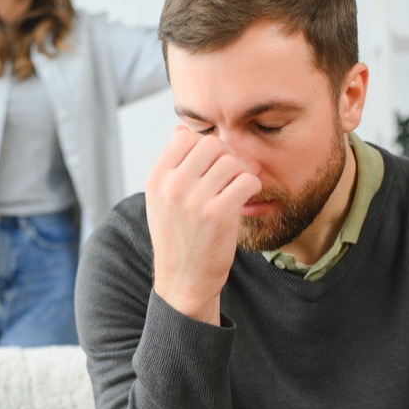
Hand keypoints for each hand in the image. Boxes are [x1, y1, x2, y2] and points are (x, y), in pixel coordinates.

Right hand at [145, 126, 259, 323]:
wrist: (184, 279)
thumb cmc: (179, 236)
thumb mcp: (163, 200)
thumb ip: (172, 165)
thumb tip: (180, 129)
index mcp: (156, 179)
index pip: (185, 136)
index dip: (204, 146)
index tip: (212, 165)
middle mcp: (171, 186)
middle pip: (212, 145)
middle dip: (227, 157)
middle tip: (232, 176)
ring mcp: (194, 200)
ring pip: (232, 161)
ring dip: (241, 173)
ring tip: (237, 190)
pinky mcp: (218, 214)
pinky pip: (247, 181)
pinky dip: (252, 187)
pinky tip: (245, 200)